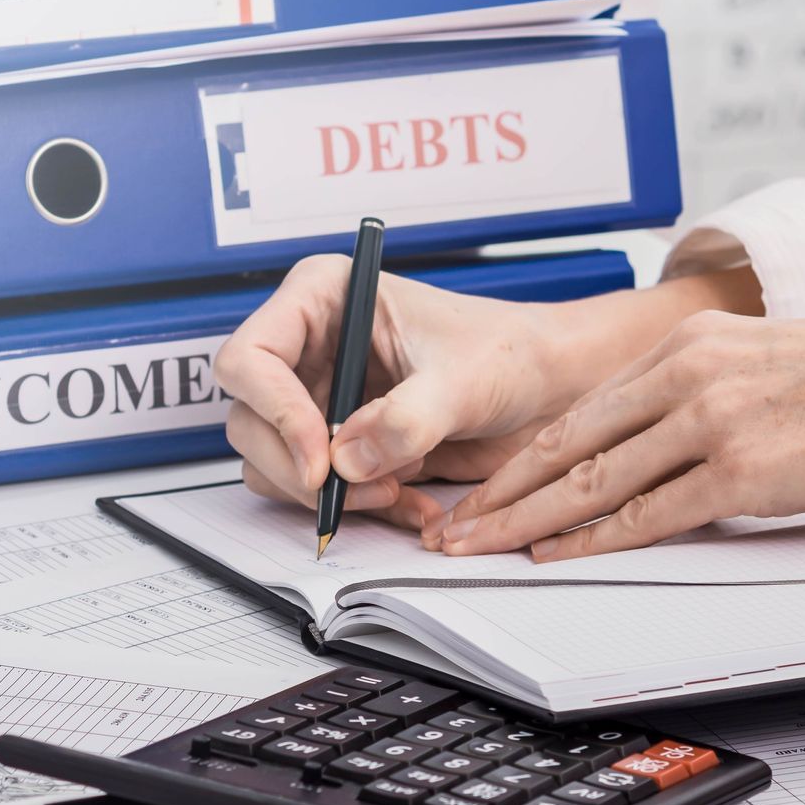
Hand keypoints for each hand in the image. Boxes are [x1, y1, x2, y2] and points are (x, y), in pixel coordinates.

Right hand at [213, 259, 766, 533]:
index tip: (320, 455)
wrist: (554, 390)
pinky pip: (317, 489)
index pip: (250, 357)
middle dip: (297, 465)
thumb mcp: (463, 378)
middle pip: (249, 419)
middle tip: (350, 490)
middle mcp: (312, 347)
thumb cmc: (514, 351)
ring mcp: (322, 398)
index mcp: (325, 298)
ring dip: (327, 492)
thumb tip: (347, 460)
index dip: (274, 412)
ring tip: (392, 490)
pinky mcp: (342, 443)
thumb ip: (405, 418)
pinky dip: (355, 506)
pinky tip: (408, 502)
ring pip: (273, 462)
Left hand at [434, 311, 804, 559]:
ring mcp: (711, 420)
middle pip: (567, 444)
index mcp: (682, 344)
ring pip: (594, 480)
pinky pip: (651, 512)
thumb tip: (640, 451)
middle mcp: (685, 373)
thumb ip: (692, 396)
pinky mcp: (742, 469)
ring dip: (527, 522)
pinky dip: (596, 537)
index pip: (578, 410)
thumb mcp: (754, 364)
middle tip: (448, 526)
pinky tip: (558, 554)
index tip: (475, 484)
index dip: (517, 454)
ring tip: (481, 549)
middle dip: (498, 492)